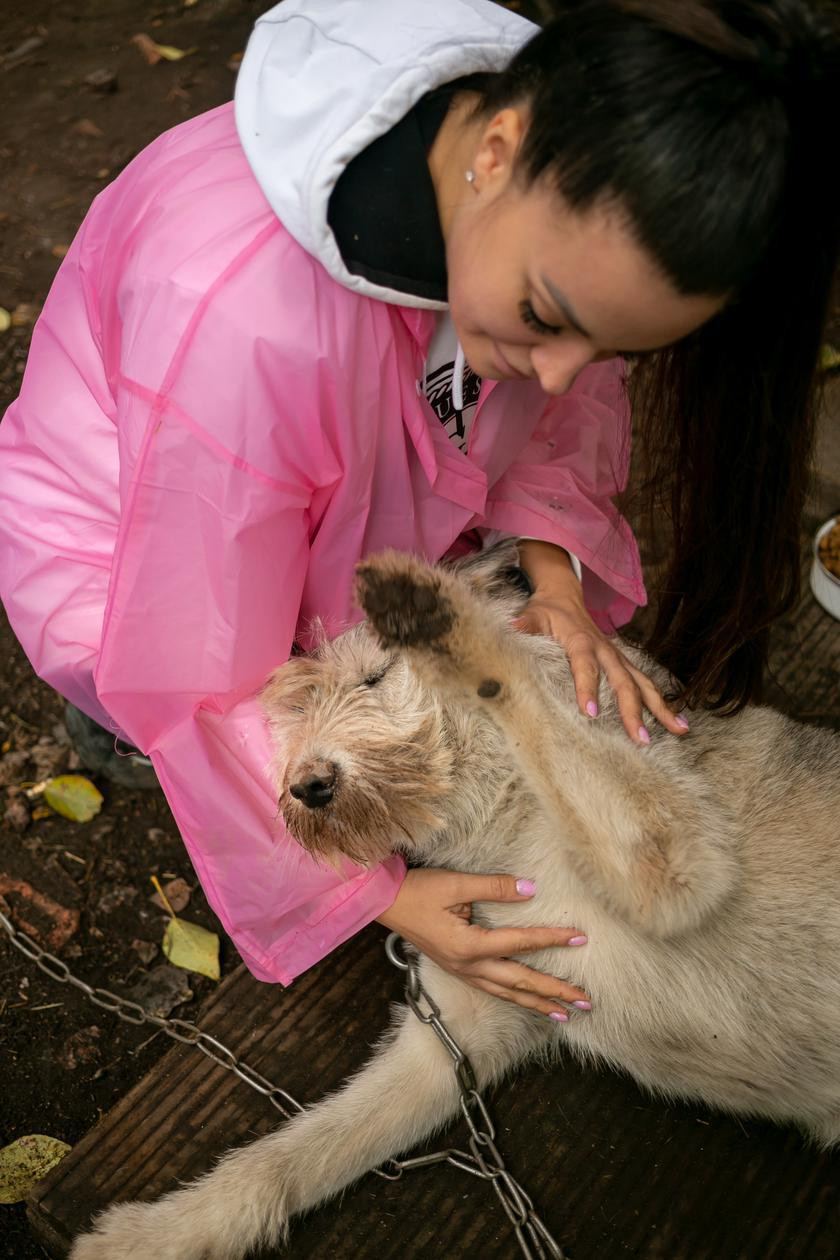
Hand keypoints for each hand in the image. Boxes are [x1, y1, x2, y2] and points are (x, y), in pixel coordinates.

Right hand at [375, 867, 590, 1019]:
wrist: (384, 902)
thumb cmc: (418, 891)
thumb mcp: (456, 883)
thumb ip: (495, 887)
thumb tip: (531, 889)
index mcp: (469, 945)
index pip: (520, 943)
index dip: (551, 939)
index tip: (579, 938)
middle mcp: (468, 966)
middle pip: (519, 983)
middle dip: (554, 993)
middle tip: (586, 1000)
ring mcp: (462, 972)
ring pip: (507, 993)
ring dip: (538, 1004)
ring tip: (566, 1014)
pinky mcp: (458, 969)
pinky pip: (494, 990)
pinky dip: (516, 998)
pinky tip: (528, 1001)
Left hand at [516, 540, 688, 746]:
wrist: (565, 595)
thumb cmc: (545, 610)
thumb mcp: (532, 615)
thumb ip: (524, 624)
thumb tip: (512, 627)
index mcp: (580, 640)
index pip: (584, 666)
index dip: (587, 688)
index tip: (589, 713)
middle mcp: (605, 650)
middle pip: (623, 682)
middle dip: (632, 711)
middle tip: (640, 739)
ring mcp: (618, 657)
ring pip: (643, 684)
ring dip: (661, 708)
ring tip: (680, 731)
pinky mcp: (623, 663)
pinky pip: (645, 684)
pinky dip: (662, 702)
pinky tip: (677, 722)